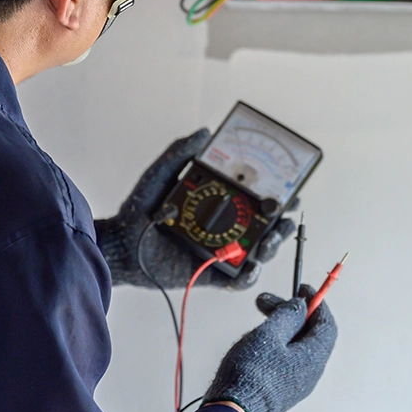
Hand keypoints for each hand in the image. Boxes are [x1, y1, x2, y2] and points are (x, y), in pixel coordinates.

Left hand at [94, 129, 296, 289]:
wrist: (120, 244)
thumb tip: (204, 131)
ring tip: (269, 241)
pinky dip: (248, 277)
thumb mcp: (161, 174)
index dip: (277, 199)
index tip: (290, 194)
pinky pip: (236, 280)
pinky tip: (250, 267)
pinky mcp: (211, 275)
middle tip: (283, 219)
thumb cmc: (139, 209)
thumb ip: (180, 152)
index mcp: (220, 206)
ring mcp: (221, 252)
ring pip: (258, 253)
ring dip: (271, 247)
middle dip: (281, 225)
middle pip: (265, 228)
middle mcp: (225, 229)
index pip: (256, 202)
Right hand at [202, 285, 337, 411]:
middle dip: (289, 311)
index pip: (326, 324)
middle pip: (308, 332)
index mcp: (314, 357)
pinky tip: (256, 338)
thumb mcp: (269, 334)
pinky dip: (275, 341)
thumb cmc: (250, 373)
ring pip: (294, 344)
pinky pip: (285, 358)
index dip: (316, 303)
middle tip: (265, 301)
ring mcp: (295, 382)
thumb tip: (301, 305)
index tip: (303, 289)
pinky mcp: (280, 389)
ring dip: (279, 325)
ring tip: (255, 316)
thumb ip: (288, 315)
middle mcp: (310, 372)